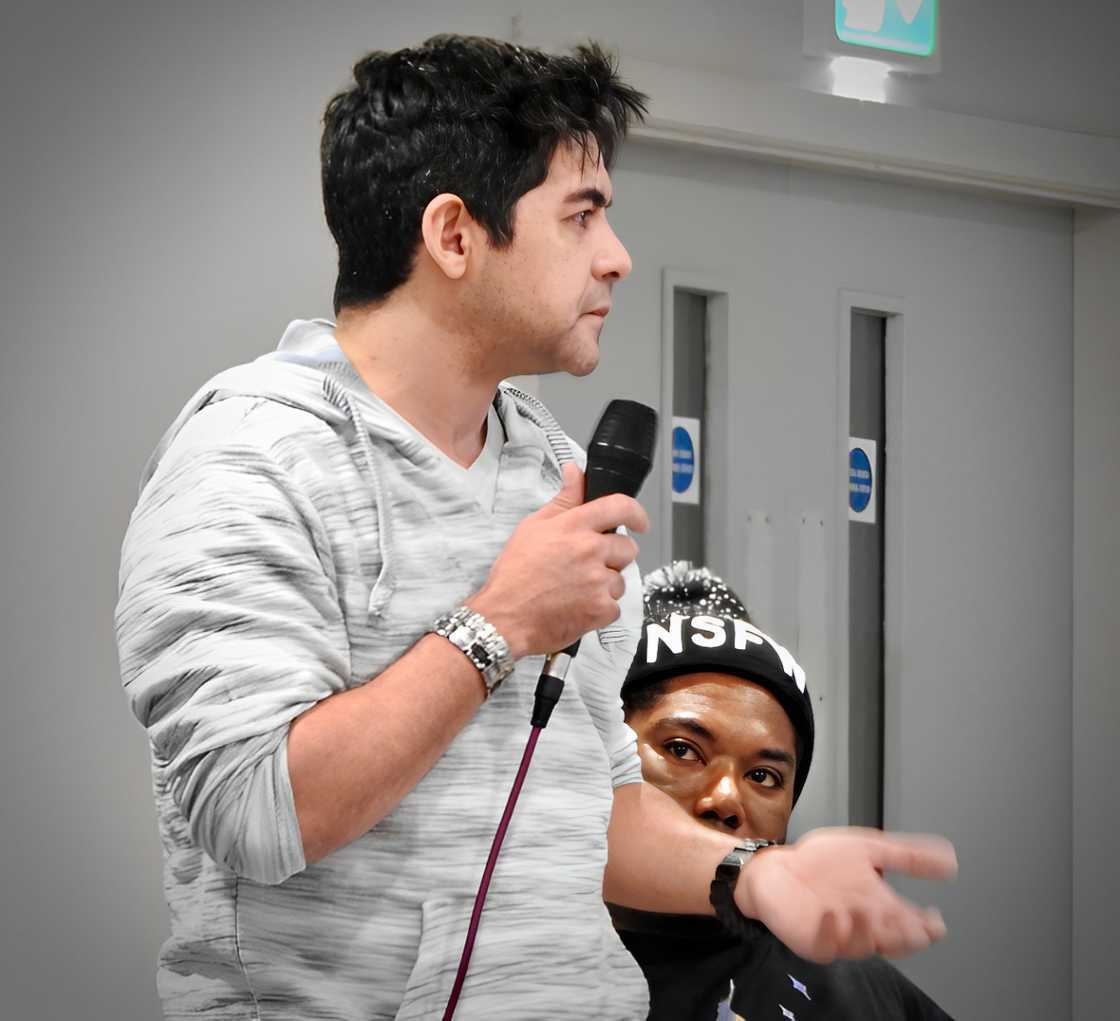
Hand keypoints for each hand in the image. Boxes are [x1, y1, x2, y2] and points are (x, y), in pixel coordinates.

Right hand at [468, 463, 648, 658]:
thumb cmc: (514, 574)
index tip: (639, 522)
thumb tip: (575, 471)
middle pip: (627, 548)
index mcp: (575, 526)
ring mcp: (598, 581)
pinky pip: (614, 606)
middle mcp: (590, 550)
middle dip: (613, 556)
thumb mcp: (533, 527)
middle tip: (588, 565)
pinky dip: (600, 609)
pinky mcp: (601, 609)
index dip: (636, 513)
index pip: (620, 507)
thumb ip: (563, 499)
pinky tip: (577, 606)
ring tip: (576, 589)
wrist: (505, 617)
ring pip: (620, 579)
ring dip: (605, 585)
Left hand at [735, 827, 957, 962]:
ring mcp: (840, 934)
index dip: (927, 927)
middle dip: (904, 935)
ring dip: (869, 931)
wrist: (776, 866)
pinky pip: (825, 941)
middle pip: (893, 940)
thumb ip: (905, 854)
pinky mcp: (814, 939)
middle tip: (911, 927)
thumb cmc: (819, 861)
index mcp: (881, 905)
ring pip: (863, 944)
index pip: (913, 923)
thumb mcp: (867, 848)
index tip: (935, 921)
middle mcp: (864, 923)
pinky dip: (831, 930)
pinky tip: (832, 915)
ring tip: (869, 912)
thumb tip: (949, 858)